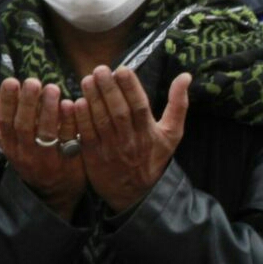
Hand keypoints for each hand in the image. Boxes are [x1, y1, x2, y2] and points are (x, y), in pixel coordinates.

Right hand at [0, 77, 84, 219]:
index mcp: (10, 144)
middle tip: (33, 82)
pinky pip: (70, 140)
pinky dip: (70, 122)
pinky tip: (72, 105)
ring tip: (53, 89)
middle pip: (23, 127)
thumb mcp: (7, 140)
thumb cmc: (29, 156)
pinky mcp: (70, 161)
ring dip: (49, 110)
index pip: (3, 122)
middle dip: (27, 103)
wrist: (53, 193)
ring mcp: (48, 158)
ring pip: (46, 133)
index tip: (11, 81)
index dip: (7, 103)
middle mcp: (26, 152)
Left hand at [72, 67, 190, 213]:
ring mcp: (111, 148)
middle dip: (109, 89)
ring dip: (93, 99)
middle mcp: (131, 140)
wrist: (136, 193)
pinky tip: (77, 102)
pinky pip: (87, 135)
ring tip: (87, 79)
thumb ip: (178, 104)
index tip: (122, 69)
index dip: (131, 88)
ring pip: (101, 121)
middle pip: (119, 111)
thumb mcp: (172, 133)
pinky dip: (82, 119)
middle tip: (100, 70)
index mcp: (150, 132)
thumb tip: (186, 76)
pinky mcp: (94, 156)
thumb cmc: (154, 157)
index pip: (140, 106)